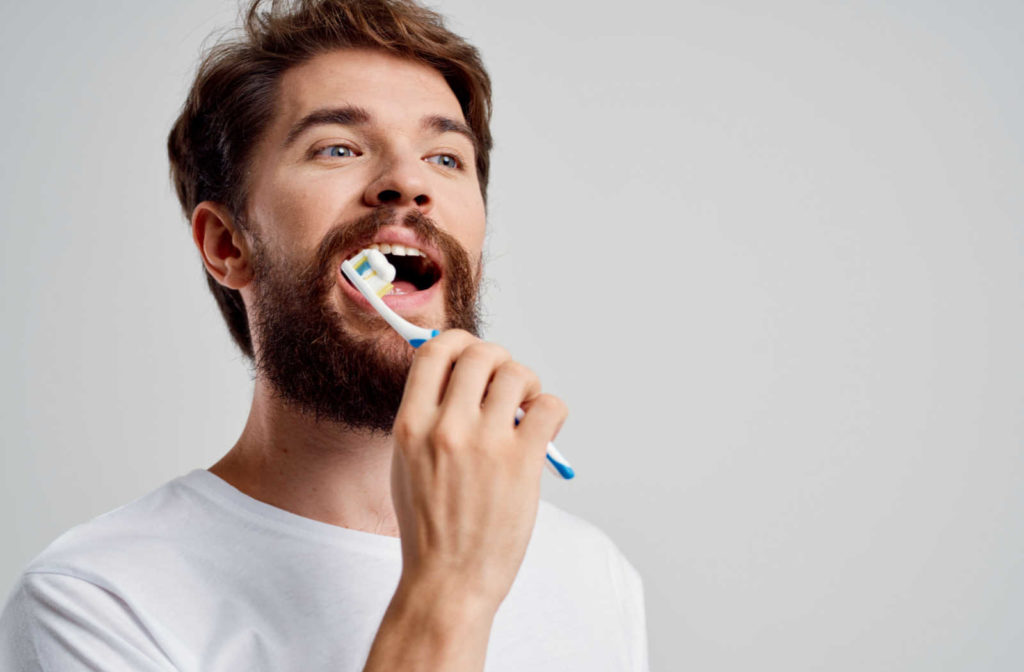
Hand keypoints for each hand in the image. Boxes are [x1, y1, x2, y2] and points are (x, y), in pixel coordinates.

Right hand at [389, 329, 567, 614]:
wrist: (448, 580)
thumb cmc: (429, 528)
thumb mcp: (405, 464)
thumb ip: (425, 417)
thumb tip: (455, 376)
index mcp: (410, 425)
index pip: (435, 351)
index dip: (458, 342)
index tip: (470, 353)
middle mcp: (446, 427)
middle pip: (480, 353)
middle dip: (498, 359)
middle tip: (504, 382)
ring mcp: (486, 444)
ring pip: (517, 374)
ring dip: (526, 383)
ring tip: (525, 407)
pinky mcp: (522, 462)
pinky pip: (549, 406)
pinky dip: (550, 410)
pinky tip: (542, 429)